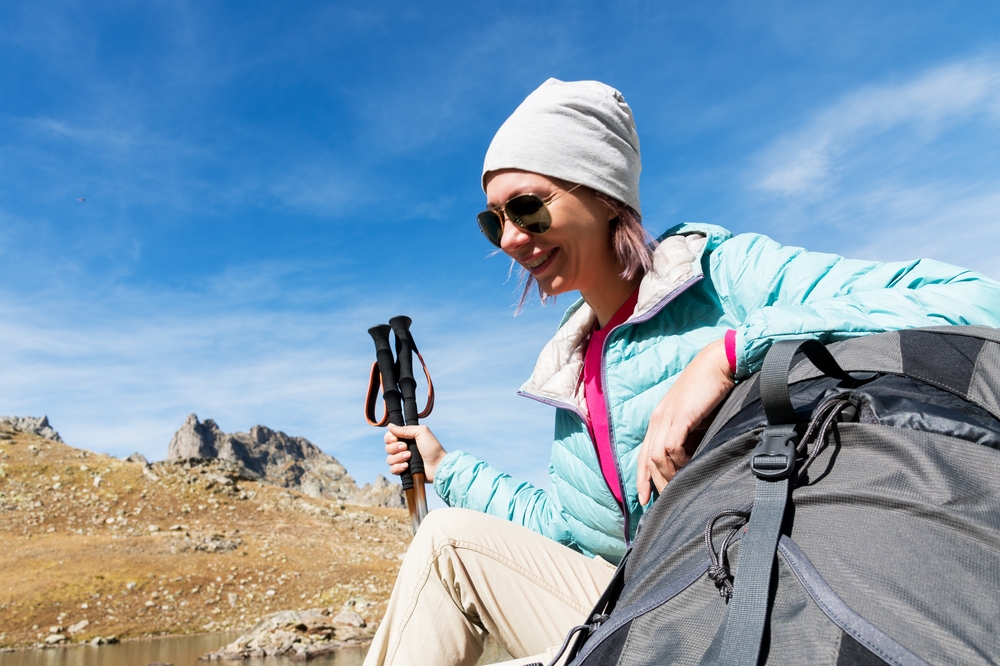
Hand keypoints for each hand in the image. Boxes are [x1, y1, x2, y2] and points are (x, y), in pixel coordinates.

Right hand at [384, 424, 446, 482]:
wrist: (438, 465)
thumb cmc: (432, 448)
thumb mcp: (421, 432)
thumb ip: (405, 429)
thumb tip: (390, 426)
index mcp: (406, 438)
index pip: (389, 437)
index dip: (390, 438)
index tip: (396, 438)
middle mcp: (403, 449)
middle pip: (387, 448)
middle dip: (395, 447)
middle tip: (406, 447)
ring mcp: (403, 460)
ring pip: (389, 459)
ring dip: (398, 457)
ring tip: (409, 456)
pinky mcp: (403, 471)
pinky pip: (392, 470)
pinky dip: (398, 467)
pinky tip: (406, 466)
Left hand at [636, 337, 734, 504]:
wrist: (718, 364)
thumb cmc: (710, 391)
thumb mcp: (694, 418)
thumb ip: (688, 437)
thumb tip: (690, 461)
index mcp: (659, 420)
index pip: (644, 455)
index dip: (642, 478)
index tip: (644, 499)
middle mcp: (658, 419)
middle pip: (648, 460)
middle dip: (655, 482)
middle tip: (668, 498)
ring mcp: (667, 417)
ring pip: (658, 457)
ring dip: (670, 474)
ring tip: (682, 484)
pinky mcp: (680, 416)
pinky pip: (672, 447)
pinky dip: (679, 460)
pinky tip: (690, 465)